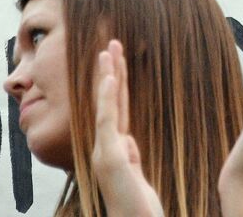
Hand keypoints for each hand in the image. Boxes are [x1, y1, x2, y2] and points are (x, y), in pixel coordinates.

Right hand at [91, 40, 163, 216]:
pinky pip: (109, 120)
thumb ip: (130, 156)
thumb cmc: (137, 208)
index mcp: (114, 151)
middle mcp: (105, 148)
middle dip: (111, 71)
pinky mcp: (110, 157)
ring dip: (108, 75)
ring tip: (108, 49)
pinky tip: (110, 76)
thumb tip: (128, 141)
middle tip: (111, 43)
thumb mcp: (136, 177)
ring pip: (107, 105)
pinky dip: (108, 96)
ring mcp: (105, 152)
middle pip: (110, 102)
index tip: (117, 60)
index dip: (116, 85)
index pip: (117, 110)